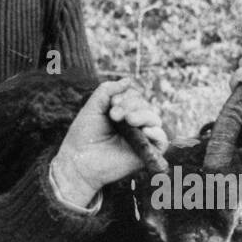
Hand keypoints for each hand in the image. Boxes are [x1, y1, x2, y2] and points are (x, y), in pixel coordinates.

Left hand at [52, 79, 167, 205]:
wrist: (79, 161)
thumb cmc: (83, 136)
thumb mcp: (93, 107)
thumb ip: (107, 90)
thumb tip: (129, 80)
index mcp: (122, 113)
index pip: (136, 97)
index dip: (126, 96)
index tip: (111, 105)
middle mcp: (134, 125)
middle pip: (146, 105)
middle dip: (131, 105)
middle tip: (114, 115)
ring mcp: (140, 139)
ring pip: (154, 119)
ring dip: (142, 115)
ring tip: (128, 120)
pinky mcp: (145, 154)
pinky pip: (162, 141)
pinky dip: (157, 133)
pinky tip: (144, 131)